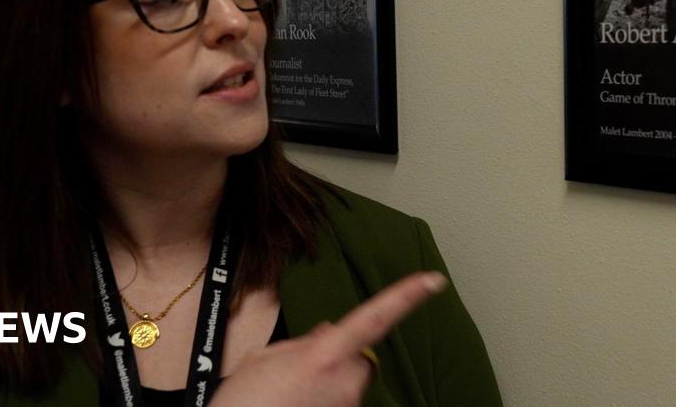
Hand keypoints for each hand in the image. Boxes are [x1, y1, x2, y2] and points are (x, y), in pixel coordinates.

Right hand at [209, 271, 447, 406]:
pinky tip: (297, 404)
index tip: (432, 281)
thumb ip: (303, 342)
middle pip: (358, 356)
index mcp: (324, 355)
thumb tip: (328, 333)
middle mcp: (344, 382)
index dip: (405, 297)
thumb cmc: (243, 404)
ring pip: (349, 381)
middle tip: (299, 367)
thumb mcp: (265, 359)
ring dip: (329, 379)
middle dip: (338, 355)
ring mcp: (347, 406)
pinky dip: (324, 398)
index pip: (375, 318)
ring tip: (291, 392)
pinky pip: (341, 401)